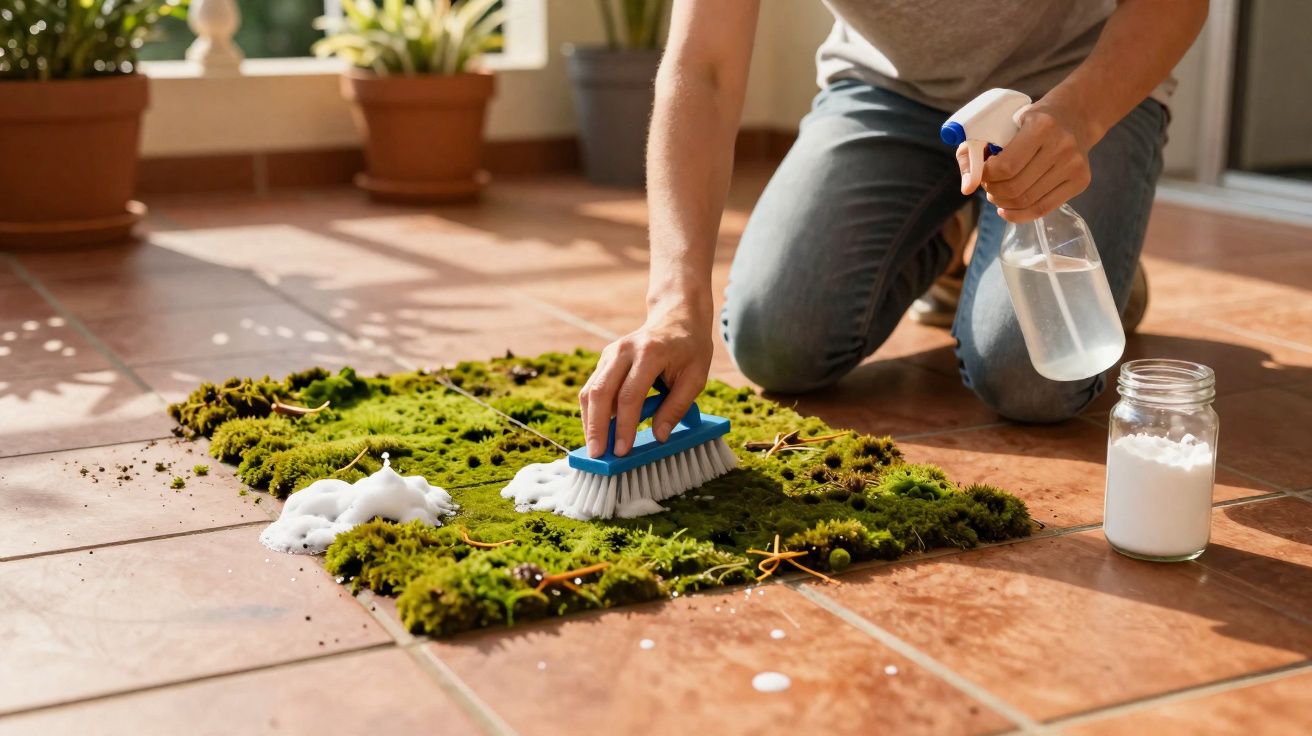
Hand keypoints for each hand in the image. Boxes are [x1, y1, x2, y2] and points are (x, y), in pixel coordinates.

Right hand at [578, 308, 712, 457]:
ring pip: (590, 391)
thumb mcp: (695, 378)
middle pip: (600, 392)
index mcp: (649, 353)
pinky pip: (592, 388)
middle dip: (595, 427)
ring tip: (595, 448)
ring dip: (589, 422)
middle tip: (597, 455)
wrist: (677, 318)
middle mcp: (624, 350)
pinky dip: (592, 412)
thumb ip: (677, 407)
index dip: (623, 426)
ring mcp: (610, 353)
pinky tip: (598, 431)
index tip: (622, 451)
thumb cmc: (690, 350)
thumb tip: (658, 436)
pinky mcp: (605, 360)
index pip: (630, 395)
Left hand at [957, 102, 1093, 222]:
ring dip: (1003, 203)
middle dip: (993, 191)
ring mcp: (1075, 165)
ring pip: (1027, 201)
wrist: (1073, 116)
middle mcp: (1062, 146)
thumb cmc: (1028, 121)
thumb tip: (966, 188)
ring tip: (998, 194)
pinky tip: (1007, 209)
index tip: (982, 172)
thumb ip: (973, 152)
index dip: (986, 176)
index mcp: (1041, 126)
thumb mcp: (999, 124)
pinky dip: (1019, 214)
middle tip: (988, 186)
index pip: (1005, 167)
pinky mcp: (1081, 180)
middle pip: (1015, 188)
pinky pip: (1043, 209)